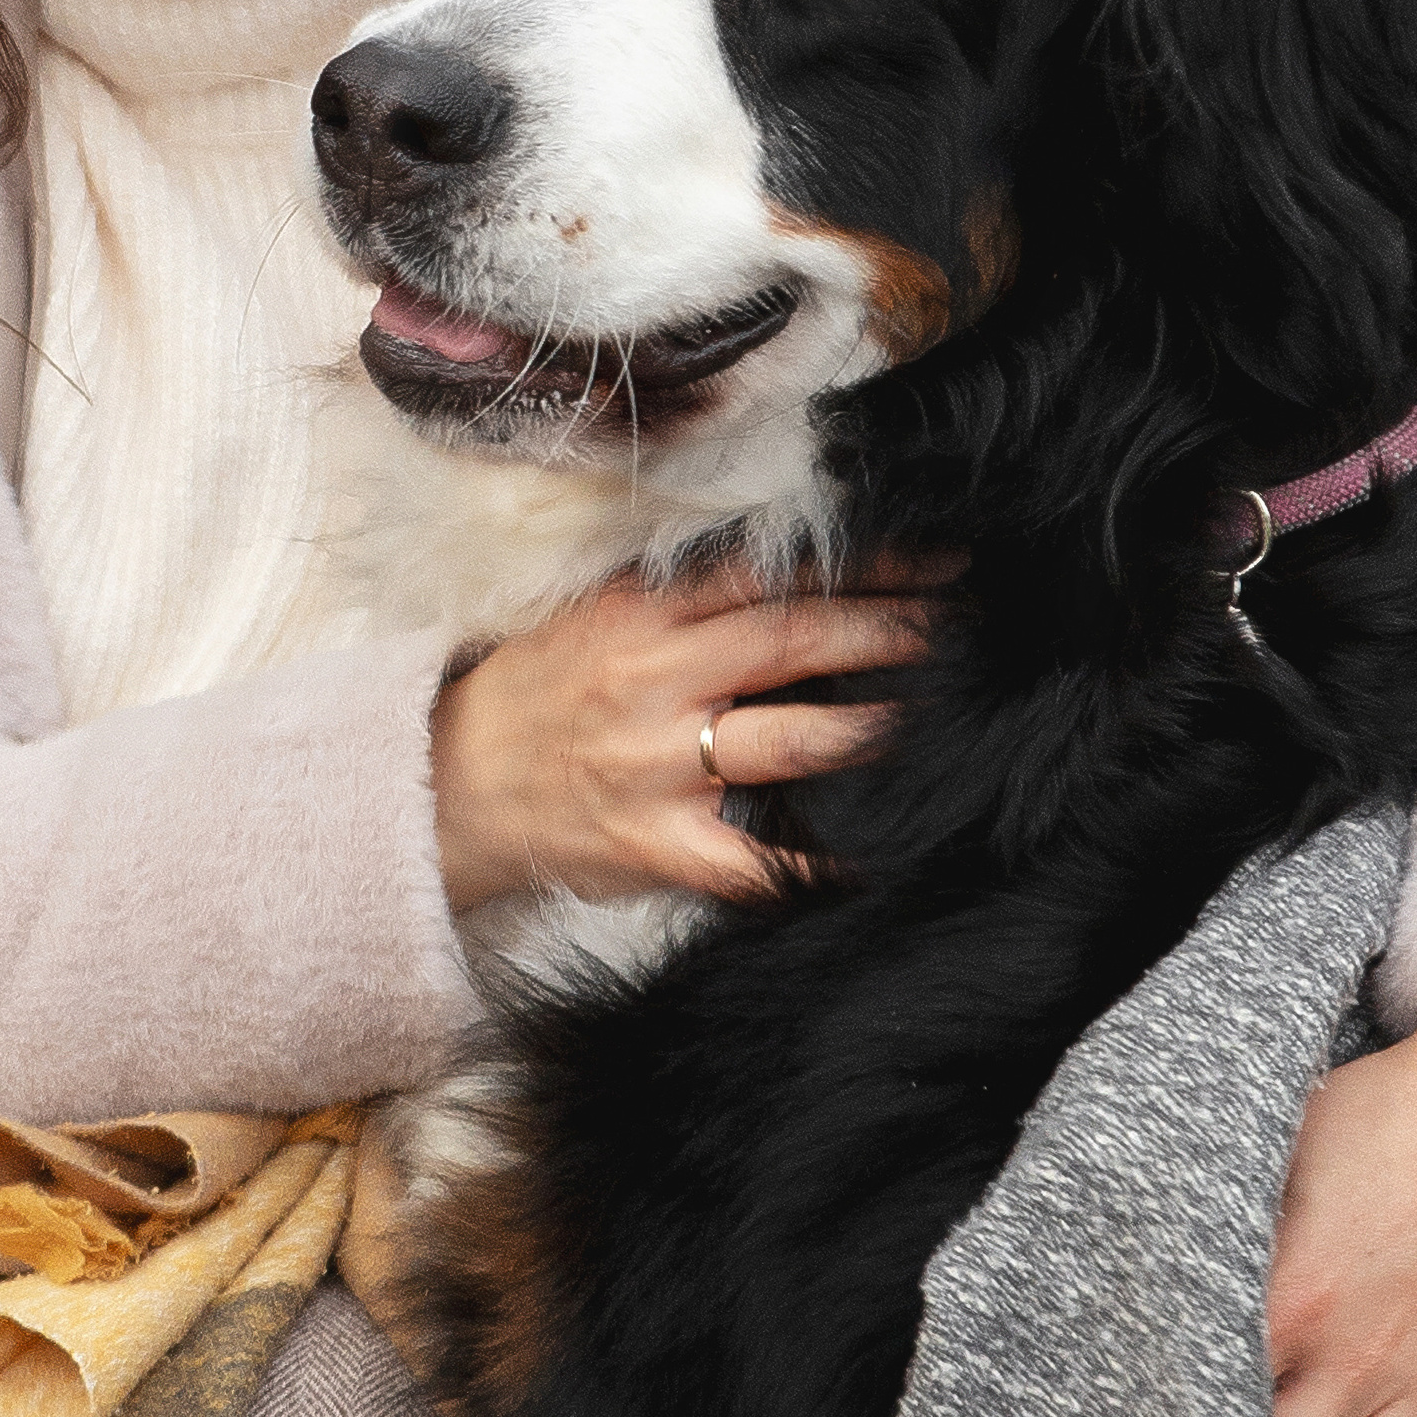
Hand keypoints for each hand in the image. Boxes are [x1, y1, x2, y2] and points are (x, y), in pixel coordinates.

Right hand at [427, 553, 944, 911]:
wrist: (447, 785)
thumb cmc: (537, 693)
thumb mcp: (595, 615)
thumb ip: (682, 594)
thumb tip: (796, 565)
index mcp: (640, 613)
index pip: (769, 573)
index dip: (860, 562)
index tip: (935, 557)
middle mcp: (654, 681)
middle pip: (796, 642)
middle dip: (894, 629)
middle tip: (968, 623)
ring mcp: (657, 767)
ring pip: (793, 742)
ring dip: (878, 728)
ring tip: (946, 716)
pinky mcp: (658, 846)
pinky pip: (759, 859)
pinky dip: (825, 859)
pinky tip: (886, 851)